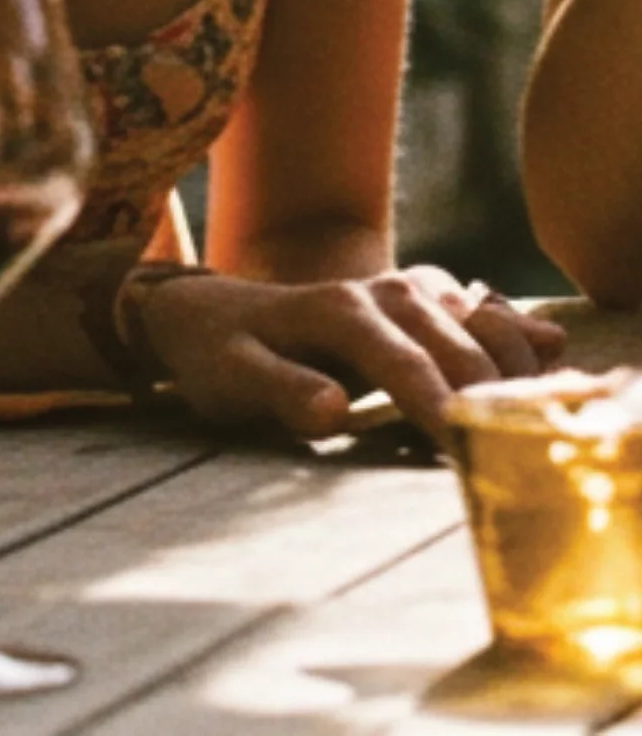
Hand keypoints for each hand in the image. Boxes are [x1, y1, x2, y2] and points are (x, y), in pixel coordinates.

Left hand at [134, 265, 565, 443]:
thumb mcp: (231, 378)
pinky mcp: (414, 300)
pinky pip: (475, 306)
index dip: (443, 410)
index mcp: (338, 312)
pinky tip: (542, 346)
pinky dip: (511, 325)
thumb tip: (335, 409)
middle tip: (515, 450)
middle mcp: (378, 293)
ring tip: (534, 410)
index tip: (472, 455)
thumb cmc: (217, 354)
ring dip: (512, 360)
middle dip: (492, 394)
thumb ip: (281, 392)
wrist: (203, 313)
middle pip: (458, 342)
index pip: (407, 366)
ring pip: (477, 317)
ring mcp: (401, 291)